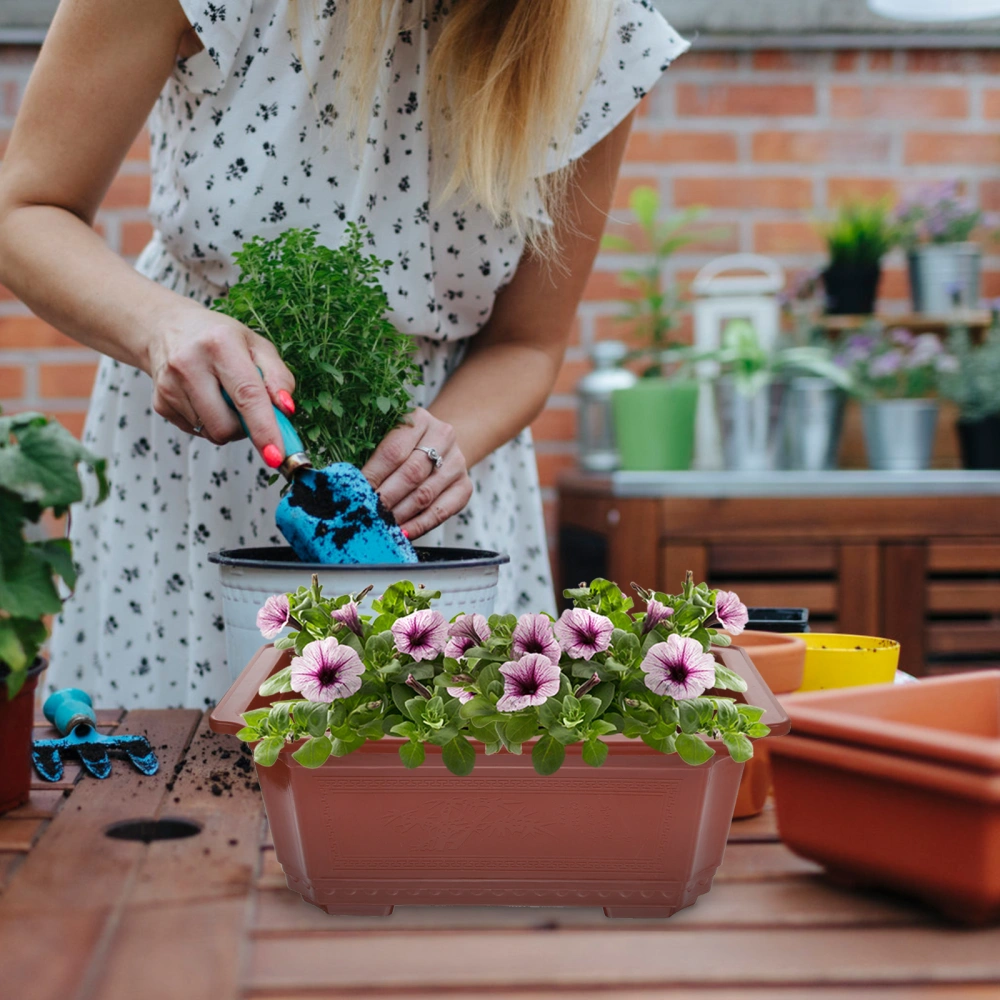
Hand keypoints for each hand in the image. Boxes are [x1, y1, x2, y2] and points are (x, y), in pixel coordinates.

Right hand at [145, 305, 294, 463]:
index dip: (264, 429)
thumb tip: (287, 409)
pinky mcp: (160, 403)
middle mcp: (189, 363)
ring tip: (223, 396)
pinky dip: (208, 422)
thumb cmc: (220, 338)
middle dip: (245, 429)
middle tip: (248, 409)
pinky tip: (204, 398)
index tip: (276, 455)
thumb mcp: (257, 346)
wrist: (168, 329)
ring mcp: (169, 385)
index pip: (247, 395)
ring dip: (227, 425)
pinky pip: (196, 432)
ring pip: (212, 433)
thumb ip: (279, 377)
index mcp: (220, 344)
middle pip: (225, 425)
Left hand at [361, 408, 472, 538]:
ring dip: (400, 514)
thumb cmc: (402, 446)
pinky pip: (441, 511)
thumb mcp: (387, 439)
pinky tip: (403, 533)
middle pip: (411, 473)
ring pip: (425, 494)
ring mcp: (457, 462)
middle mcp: (443, 436)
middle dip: (386, 498)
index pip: (393, 451)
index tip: (357, 495)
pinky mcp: (464, 486)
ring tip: (382, 526)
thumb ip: (370, 456)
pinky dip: (419, 526)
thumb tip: (347, 486)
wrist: (438, 446)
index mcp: (419, 418)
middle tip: (368, 514)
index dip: (374, 476)